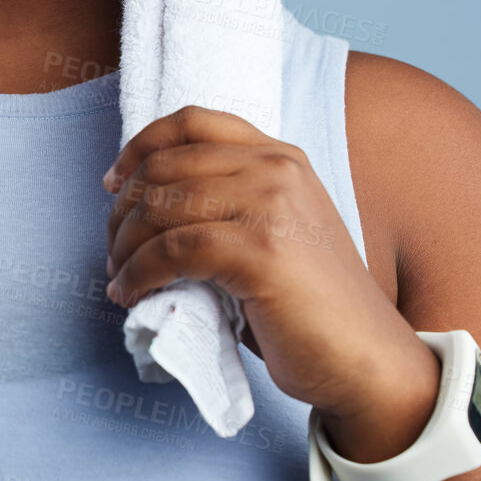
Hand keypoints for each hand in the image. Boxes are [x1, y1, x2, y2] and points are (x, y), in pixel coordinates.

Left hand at [102, 106, 437, 438]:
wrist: (367, 358)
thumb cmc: (311, 308)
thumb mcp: (272, 233)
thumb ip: (227, 205)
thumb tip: (145, 210)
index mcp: (280, 157)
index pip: (192, 122)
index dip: (139, 147)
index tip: (112, 183)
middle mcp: (275, 169)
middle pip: (164, 167)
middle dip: (122, 211)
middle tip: (112, 252)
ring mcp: (271, 206)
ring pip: (161, 208)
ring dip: (123, 247)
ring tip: (119, 278)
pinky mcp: (261, 251)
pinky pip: (172, 251)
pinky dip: (138, 273)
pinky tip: (130, 295)